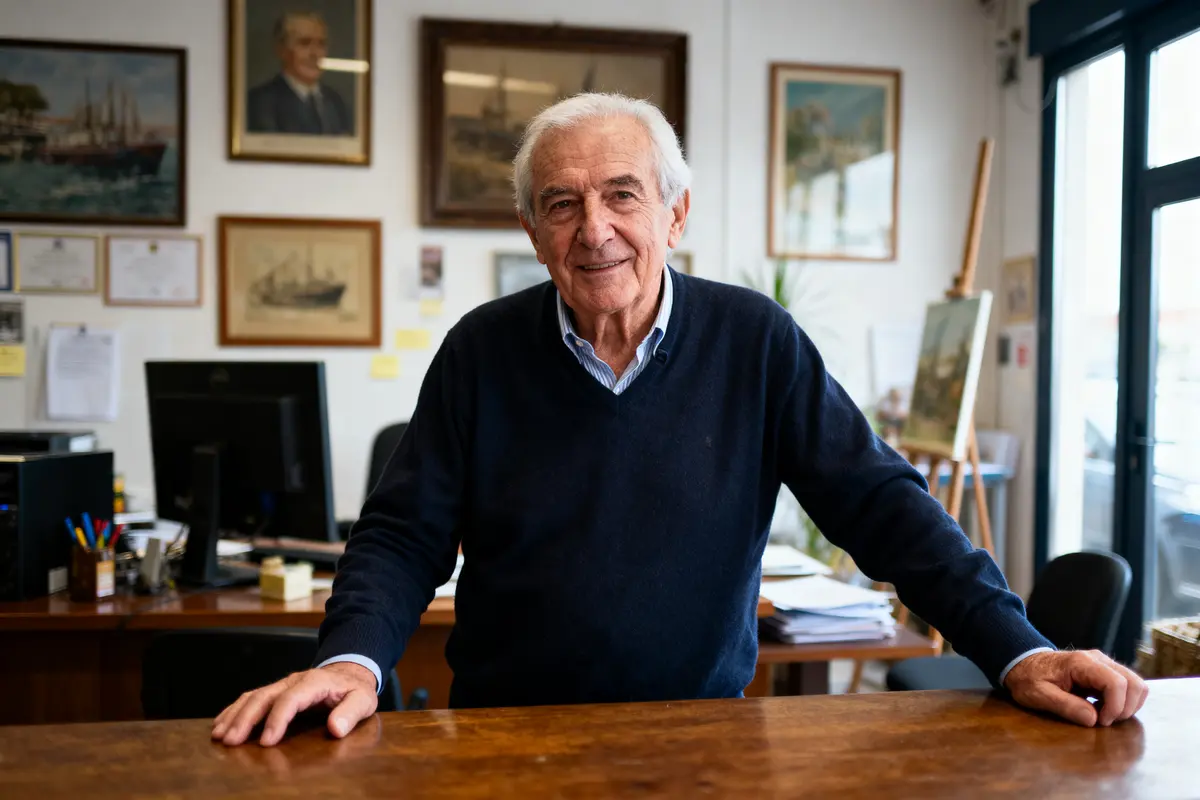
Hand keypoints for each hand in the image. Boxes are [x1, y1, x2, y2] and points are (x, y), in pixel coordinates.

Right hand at [211, 662, 378, 746]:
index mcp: (315, 682)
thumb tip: (336, 728)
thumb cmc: (355, 690)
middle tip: (231, 741)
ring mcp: (283, 684)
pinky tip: (220, 723)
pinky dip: (234, 709)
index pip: (291, 699)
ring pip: (253, 696)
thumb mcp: (363, 700)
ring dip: (235, 715)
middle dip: (246, 719)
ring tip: (220, 735)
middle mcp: (294, 680)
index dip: (277, 720)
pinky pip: (251, 697)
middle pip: (264, 696)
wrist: (350, 673)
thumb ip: (351, 713)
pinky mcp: (276, 690)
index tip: (266, 742)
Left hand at [1003, 650, 1148, 726]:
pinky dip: (1125, 701)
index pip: (1116, 683)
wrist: (1023, 663)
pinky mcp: (1106, 671)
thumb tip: (1094, 719)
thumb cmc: (1029, 679)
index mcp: (1081, 663)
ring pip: (1136, 684)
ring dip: (1128, 705)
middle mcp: (1098, 659)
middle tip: (1104, 721)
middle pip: (1134, 683)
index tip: (1101, 722)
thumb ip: (1065, 706)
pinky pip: (1129, 686)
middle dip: (1126, 708)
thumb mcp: (1038, 695)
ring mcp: (1104, 663)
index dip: (1116, 707)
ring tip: (1105, 715)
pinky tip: (1104, 709)